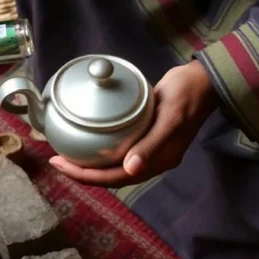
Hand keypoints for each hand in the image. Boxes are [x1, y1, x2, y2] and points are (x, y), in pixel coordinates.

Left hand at [49, 60, 217, 186]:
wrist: (202, 80)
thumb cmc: (187, 96)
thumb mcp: (170, 118)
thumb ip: (151, 145)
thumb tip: (130, 169)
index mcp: (158, 162)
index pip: (116, 178)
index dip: (86, 176)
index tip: (61, 165)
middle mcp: (151, 160)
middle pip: (111, 176)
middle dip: (82, 173)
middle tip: (55, 161)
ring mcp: (148, 149)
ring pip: (113, 165)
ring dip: (89, 164)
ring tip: (65, 156)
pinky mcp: (145, 136)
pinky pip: (118, 150)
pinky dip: (100, 150)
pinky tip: (86, 141)